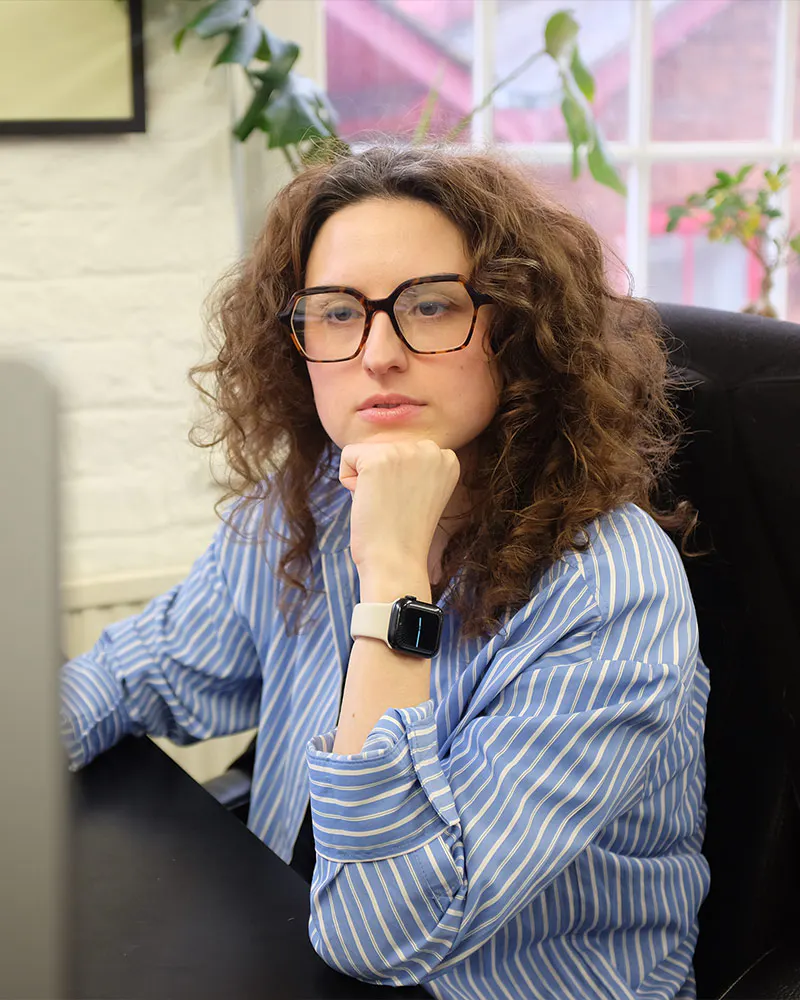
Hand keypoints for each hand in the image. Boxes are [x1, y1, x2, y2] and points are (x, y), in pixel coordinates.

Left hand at [339, 439, 459, 582]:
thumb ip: (412, 466)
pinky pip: (347, 456)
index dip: (397, 480)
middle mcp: (431, 449)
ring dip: (365, 479)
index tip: (408, 504)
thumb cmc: (403, 533)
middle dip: (380, 477)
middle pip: (385, 448)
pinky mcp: (377, 459)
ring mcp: (405, 452)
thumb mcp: (420, 490)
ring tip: (382, 504)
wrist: (396, 561)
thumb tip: (385, 449)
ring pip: (365, 452)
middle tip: (394, 507)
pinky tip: (368, 501)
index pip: (404, 452)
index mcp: (447, 458)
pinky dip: (348, 481)